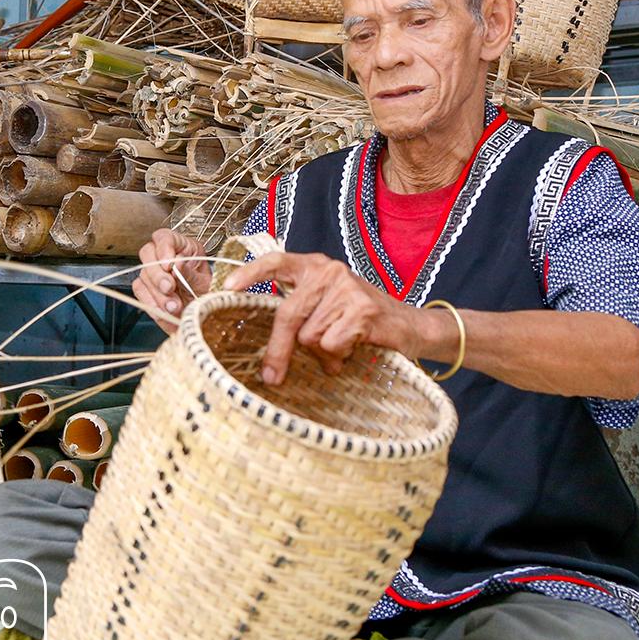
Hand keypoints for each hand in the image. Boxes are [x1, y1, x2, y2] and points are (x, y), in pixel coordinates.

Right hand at [134, 228, 210, 332]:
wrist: (200, 317)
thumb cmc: (205, 295)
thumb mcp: (204, 283)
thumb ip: (190, 274)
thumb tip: (178, 264)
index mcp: (183, 247)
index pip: (165, 237)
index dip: (164, 248)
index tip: (168, 265)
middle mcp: (165, 257)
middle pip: (148, 253)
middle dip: (158, 274)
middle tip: (169, 288)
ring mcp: (153, 272)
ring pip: (144, 275)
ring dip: (158, 294)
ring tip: (174, 306)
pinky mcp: (146, 288)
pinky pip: (140, 291)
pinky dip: (151, 302)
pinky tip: (164, 310)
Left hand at [224, 252, 425, 384]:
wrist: (410, 327)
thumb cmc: (359, 321)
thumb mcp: (326, 308)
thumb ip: (299, 313)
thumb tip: (265, 352)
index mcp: (315, 266)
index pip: (277, 261)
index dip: (251, 274)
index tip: (228, 288)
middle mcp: (329, 271)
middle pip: (287, 314)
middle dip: (278, 351)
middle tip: (272, 377)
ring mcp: (347, 288)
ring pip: (309, 336)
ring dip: (322, 354)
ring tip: (341, 349)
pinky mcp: (363, 310)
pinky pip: (331, 344)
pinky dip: (339, 356)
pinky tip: (354, 349)